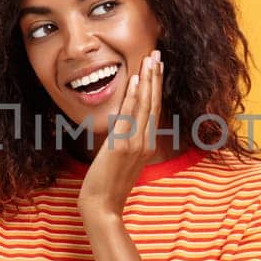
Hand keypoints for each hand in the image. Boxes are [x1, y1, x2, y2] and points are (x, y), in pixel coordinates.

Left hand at [77, 49, 163, 220]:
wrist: (103, 205)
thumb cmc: (108, 187)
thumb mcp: (123, 162)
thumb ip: (127, 144)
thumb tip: (123, 128)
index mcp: (147, 145)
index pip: (154, 110)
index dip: (156, 87)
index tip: (157, 68)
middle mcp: (146, 142)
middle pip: (154, 103)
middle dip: (156, 77)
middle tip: (157, 54)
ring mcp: (136, 143)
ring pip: (145, 105)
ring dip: (148, 80)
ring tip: (150, 59)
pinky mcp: (122, 144)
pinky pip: (130, 115)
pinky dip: (134, 96)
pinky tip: (136, 80)